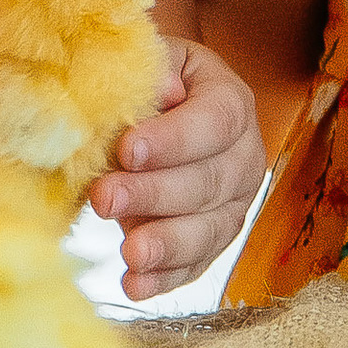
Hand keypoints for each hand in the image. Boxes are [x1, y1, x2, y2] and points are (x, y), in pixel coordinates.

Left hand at [85, 36, 266, 299]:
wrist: (164, 114)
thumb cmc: (153, 84)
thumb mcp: (153, 62)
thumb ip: (153, 71)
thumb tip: (164, 89)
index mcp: (231, 102)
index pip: (214, 122)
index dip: (173, 139)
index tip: (126, 149)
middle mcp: (244, 156)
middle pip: (208, 182)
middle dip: (154, 194)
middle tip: (104, 199)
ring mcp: (234, 205)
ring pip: (209, 231)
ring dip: (167, 245)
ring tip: (128, 254)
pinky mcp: (213, 241)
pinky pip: (195, 265)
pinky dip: (164, 279)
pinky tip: (134, 285)